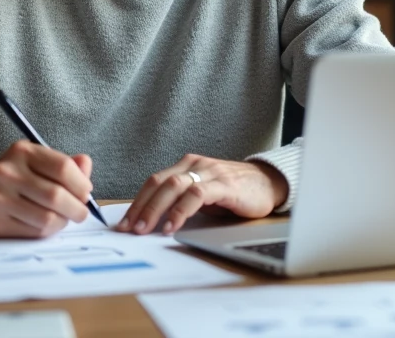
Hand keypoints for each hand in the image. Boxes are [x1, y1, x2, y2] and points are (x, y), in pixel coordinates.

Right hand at [0, 140, 93, 237]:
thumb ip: (64, 163)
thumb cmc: (15, 176)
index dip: (81, 183)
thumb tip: (85, 164)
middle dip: (77, 208)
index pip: (62, 167)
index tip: (86, 192)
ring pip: (47, 218)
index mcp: (22, 152)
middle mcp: (7, 172)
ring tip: (63, 218)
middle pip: (56, 195)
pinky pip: (34, 232)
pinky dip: (48, 231)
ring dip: (63, 221)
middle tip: (81, 212)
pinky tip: (46, 224)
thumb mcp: (36, 161)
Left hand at [119, 154, 288, 235]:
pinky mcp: (225, 184)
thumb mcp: (204, 194)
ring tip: (145, 229)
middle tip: (129, 228)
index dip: (137, 201)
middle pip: (159, 182)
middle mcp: (195, 164)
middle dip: (141, 206)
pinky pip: (197, 195)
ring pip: (174, 185)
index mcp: (186, 165)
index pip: (154, 181)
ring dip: (156, 209)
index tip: (124, 223)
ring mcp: (209, 172)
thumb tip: (154, 222)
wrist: (270, 183)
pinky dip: (181, 211)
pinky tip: (172, 226)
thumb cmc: (235, 192)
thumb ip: (182, 201)